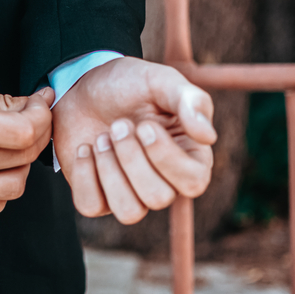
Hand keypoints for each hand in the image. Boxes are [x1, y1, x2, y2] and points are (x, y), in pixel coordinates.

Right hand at [0, 76, 54, 216]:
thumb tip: (30, 105)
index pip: (24, 131)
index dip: (41, 115)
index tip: (38, 103)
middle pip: (24, 157)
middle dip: (36, 132)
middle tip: (29, 117)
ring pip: (16, 185)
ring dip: (21, 163)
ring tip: (8, 144)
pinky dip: (2, 185)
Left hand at [52, 57, 215, 224]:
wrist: (85, 84)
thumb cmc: (130, 84)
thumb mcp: (161, 81)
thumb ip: (189, 101)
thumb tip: (209, 137)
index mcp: (189, 156)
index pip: (193, 182)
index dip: (166, 158)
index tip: (145, 126)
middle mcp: (164, 181)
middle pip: (158, 198)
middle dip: (132, 159)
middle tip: (118, 124)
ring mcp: (130, 192)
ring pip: (129, 212)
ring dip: (110, 171)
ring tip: (102, 137)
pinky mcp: (98, 195)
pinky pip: (92, 207)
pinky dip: (85, 177)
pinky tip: (85, 148)